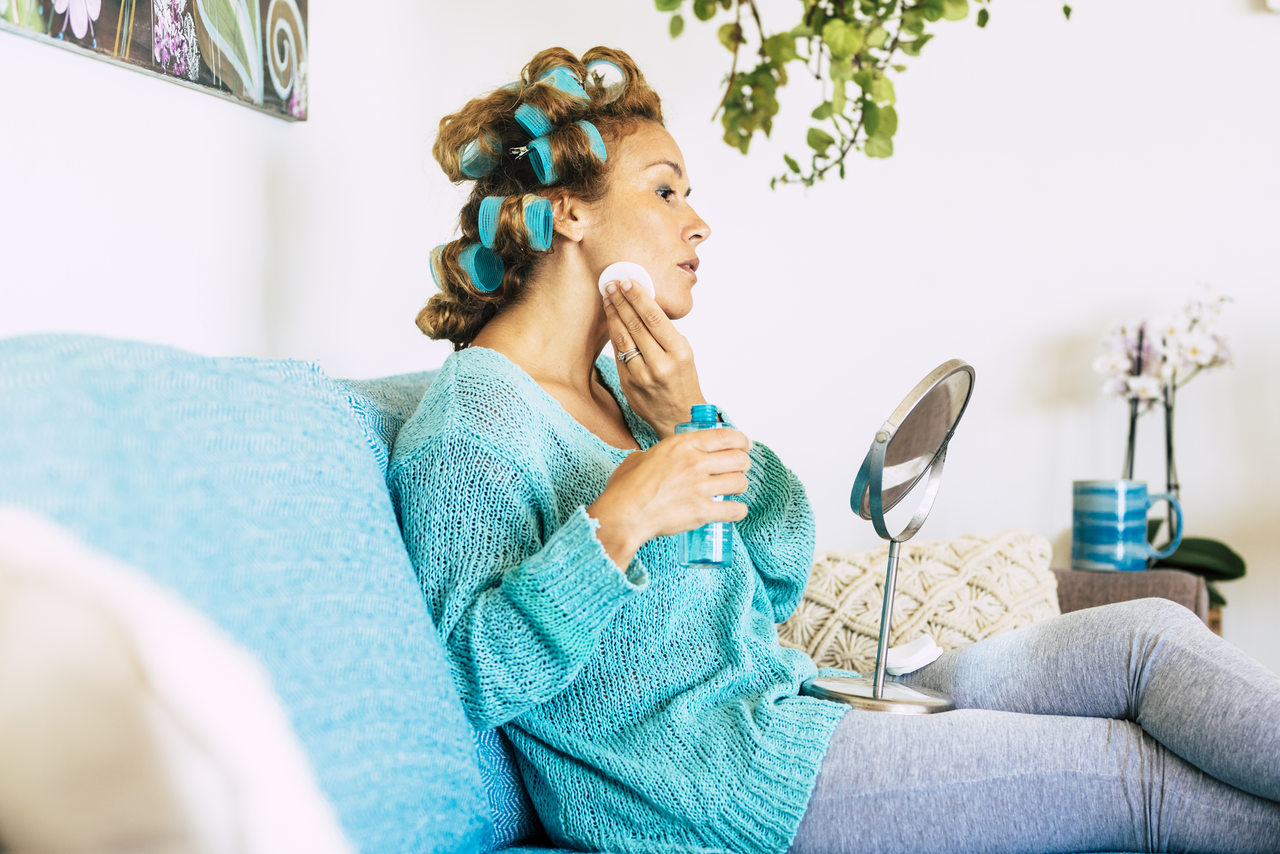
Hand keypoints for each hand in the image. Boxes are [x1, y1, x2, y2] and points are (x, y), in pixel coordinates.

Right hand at [587, 427, 750, 568]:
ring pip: (740, 482)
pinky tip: (734, 510)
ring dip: (740, 486)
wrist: (623, 515)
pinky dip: (738, 510)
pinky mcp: (702, 512)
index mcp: (682, 445)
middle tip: (738, 470)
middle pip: (739, 459)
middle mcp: (695, 463)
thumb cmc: (626, 488)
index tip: (743, 446)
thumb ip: (658, 454)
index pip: (726, 436)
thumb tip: (658, 457)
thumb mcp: (641, 457)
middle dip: (743, 464)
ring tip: (733, 490)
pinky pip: (735, 509)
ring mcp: (700, 488)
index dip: (741, 441)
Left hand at [603, 280, 705, 438]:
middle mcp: (660, 363)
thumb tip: (643, 305)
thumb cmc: (683, 380)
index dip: (638, 298)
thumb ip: (665, 334)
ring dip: (613, 315)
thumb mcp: (684, 354)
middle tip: (611, 284)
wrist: (680, 416)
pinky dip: (614, 335)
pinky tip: (610, 321)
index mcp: (679, 351)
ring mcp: (642, 375)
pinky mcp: (629, 383)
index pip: (654, 317)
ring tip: (607, 298)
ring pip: (623, 338)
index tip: (628, 282)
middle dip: (622, 301)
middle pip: (635, 324)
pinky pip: (619, 354)